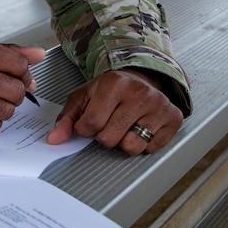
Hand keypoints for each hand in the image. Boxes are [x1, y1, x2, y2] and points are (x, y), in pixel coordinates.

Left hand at [46, 69, 183, 154]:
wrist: (142, 79)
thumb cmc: (110, 91)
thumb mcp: (84, 97)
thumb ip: (66, 118)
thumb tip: (54, 140)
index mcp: (114, 83)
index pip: (92, 124)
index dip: (85, 130)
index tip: (89, 123)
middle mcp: (140, 93)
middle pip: (110, 139)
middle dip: (104, 136)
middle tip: (109, 122)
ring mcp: (159, 106)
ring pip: (131, 147)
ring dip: (123, 142)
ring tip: (125, 125)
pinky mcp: (174, 118)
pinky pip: (150, 149)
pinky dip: (143, 143)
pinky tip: (141, 126)